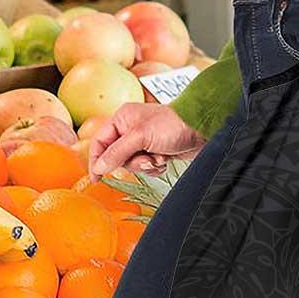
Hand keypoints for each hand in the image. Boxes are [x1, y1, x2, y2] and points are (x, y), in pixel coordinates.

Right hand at [88, 103, 205, 180]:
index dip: (96, 160)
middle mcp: (130, 129)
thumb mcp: (140, 137)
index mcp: (122, 119)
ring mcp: (143, 141)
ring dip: (146, 165)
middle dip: (133, 162)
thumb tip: (99, 167)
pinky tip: (165, 159)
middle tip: (146, 159)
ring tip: (159, 157)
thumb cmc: (172, 125)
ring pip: (132, 164)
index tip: (96, 178)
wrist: (202, 129)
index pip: (99, 142)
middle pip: (116, 157)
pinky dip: (155, 167)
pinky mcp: (155, 151)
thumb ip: (117, 152)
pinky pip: (146, 167)